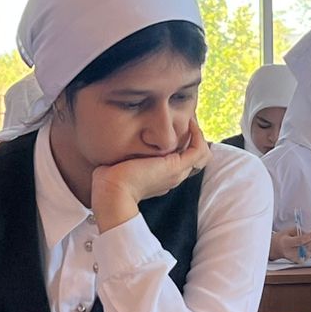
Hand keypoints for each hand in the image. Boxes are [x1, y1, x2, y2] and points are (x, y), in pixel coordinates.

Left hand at [91, 117, 211, 229]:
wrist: (111, 192)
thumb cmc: (109, 181)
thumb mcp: (119, 163)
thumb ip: (123, 154)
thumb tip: (114, 143)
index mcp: (161, 177)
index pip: (180, 161)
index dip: (181, 143)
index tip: (174, 126)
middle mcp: (172, 176)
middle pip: (195, 157)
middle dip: (193, 136)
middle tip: (186, 119)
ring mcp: (176, 172)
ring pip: (202, 154)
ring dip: (199, 135)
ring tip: (190, 120)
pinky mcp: (176, 166)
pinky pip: (199, 150)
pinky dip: (198, 136)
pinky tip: (190, 123)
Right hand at [269, 226, 310, 261]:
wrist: (277, 249)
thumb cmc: (283, 238)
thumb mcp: (288, 231)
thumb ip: (299, 232)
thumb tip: (310, 233)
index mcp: (286, 243)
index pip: (300, 241)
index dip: (310, 236)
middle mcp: (291, 253)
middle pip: (307, 247)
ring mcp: (296, 258)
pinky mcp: (300, 261)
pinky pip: (310, 253)